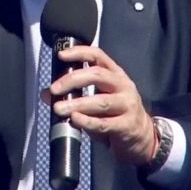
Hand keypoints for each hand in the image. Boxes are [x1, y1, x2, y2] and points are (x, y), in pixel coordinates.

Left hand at [46, 46, 156, 165]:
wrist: (143, 137)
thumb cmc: (116, 114)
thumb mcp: (97, 99)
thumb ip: (74, 94)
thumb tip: (47, 94)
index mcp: (115, 73)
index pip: (98, 55)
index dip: (79, 52)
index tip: (61, 55)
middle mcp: (123, 85)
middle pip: (97, 75)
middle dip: (72, 80)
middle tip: (55, 89)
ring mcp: (127, 105)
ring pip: (100, 101)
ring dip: (77, 104)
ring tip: (59, 108)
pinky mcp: (127, 125)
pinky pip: (104, 123)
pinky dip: (87, 121)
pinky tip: (75, 120)